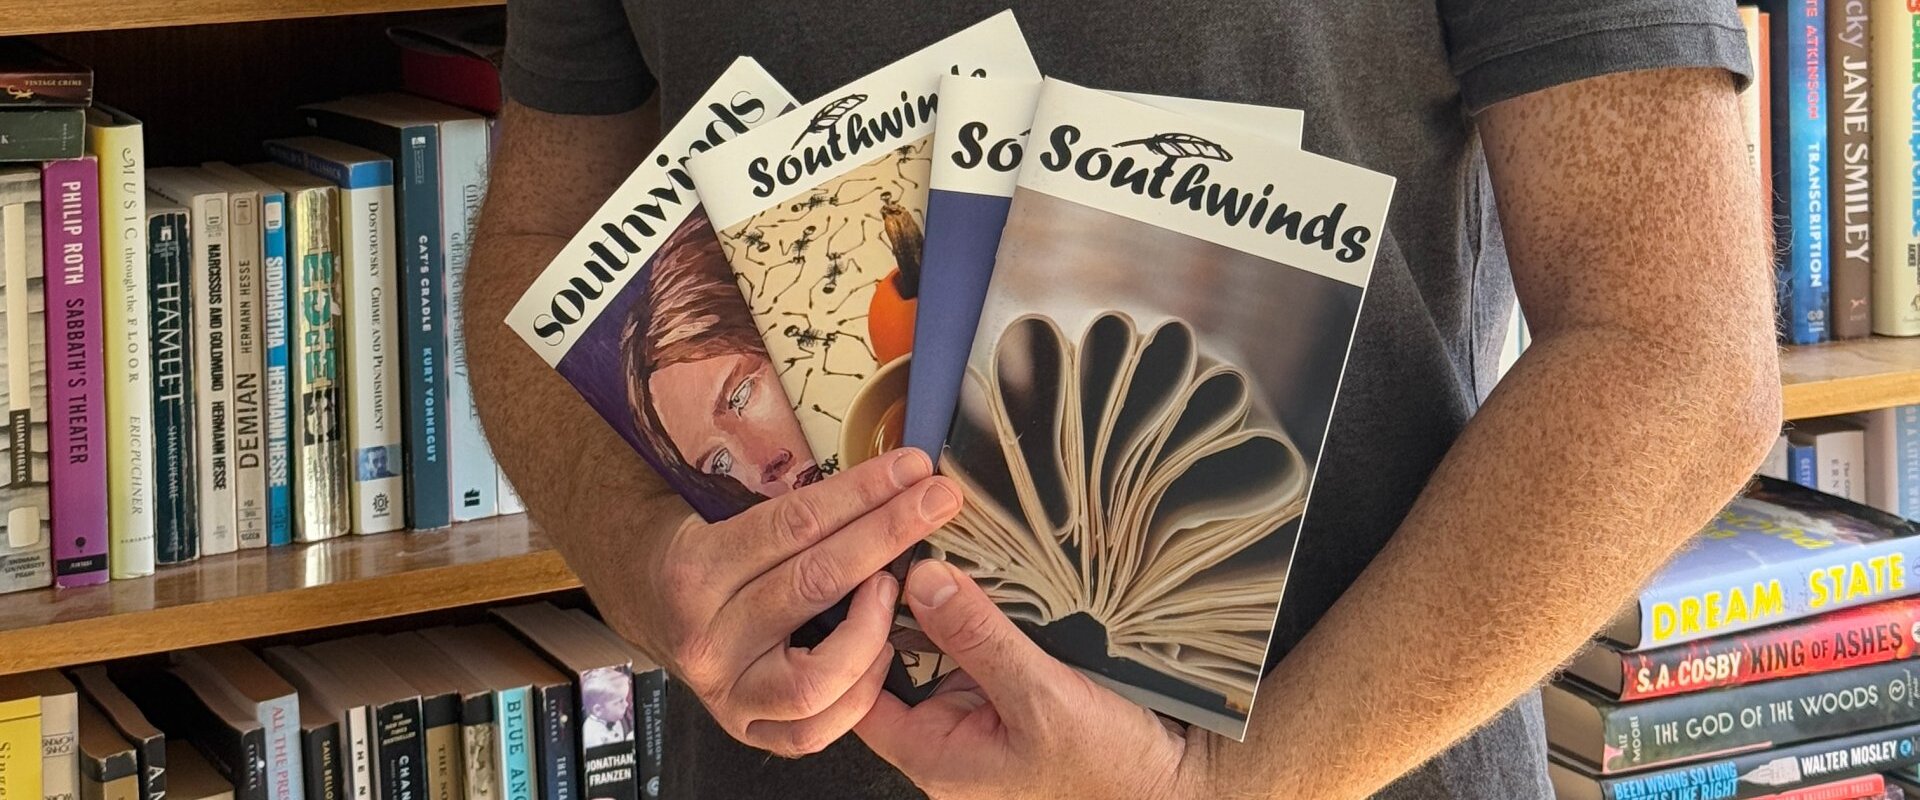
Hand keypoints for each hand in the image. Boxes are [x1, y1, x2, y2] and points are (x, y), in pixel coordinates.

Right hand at [604, 448, 961, 756]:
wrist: (645, 602)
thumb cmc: (700, 549)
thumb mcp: (722, 507)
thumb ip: (796, 502)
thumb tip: (888, 473)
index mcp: (694, 569)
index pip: (797, 524)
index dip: (863, 493)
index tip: (912, 469)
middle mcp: (706, 637)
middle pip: (817, 582)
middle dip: (889, 533)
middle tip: (936, 502)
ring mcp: (726, 691)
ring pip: (820, 675)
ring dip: (877, 623)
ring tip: (900, 583)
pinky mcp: (747, 727)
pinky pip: (816, 728)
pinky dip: (860, 689)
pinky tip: (881, 647)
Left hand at [855, 560, 1216, 799]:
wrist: (1174, 782)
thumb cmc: (1110, 767)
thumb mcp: (1041, 695)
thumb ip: (979, 638)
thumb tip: (925, 580)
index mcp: (936, 757)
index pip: (862, 696)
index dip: (857, 639)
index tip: (872, 582)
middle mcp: (949, 743)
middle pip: (901, 667)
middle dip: (907, 612)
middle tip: (914, 554)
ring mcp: (980, 722)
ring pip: (943, 654)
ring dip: (950, 610)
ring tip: (953, 560)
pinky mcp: (1011, 702)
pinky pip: (981, 654)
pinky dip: (985, 621)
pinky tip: (993, 586)